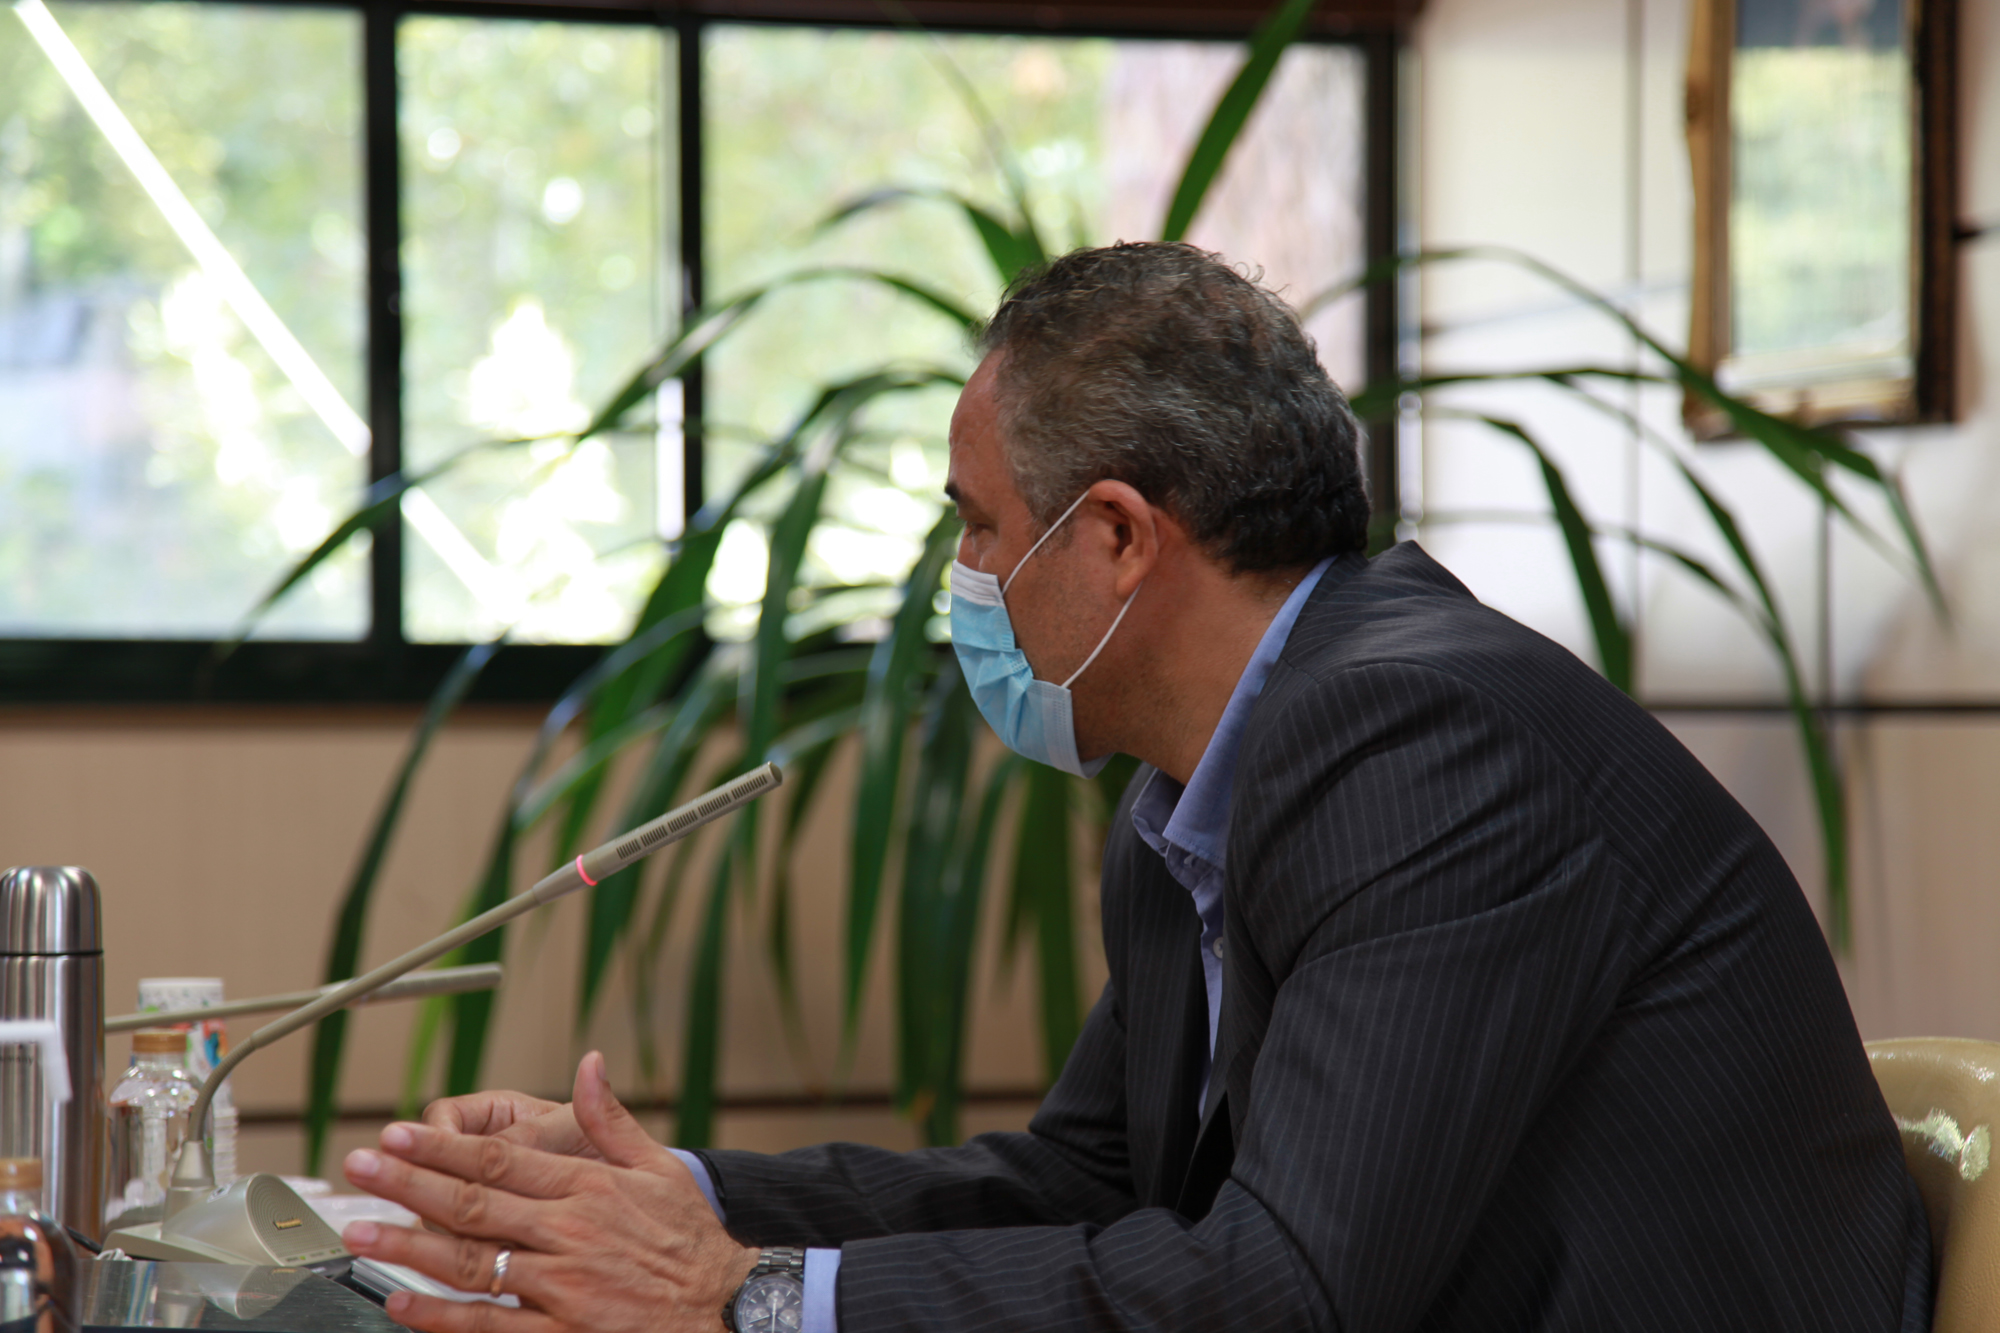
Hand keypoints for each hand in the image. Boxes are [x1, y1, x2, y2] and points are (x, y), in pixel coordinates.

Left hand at [342, 1052, 758, 1332]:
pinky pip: (489, 1325)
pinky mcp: (562, 1331)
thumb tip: (588, 1063)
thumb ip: (611, 1117)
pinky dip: (441, 1316)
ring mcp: (560, 1286)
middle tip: (360, 1166)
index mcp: (587, 1186)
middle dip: (409, 1182)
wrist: (726, 1305)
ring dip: (409, 1246)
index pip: (499, 1158)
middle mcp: (567, 1232)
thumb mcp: (659, 1166)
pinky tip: (401, 1303)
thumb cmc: (689, 1237)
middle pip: (473, 1202)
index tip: (399, 1132)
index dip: (443, 1145)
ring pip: (470, 1263)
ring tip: (361, 1230)